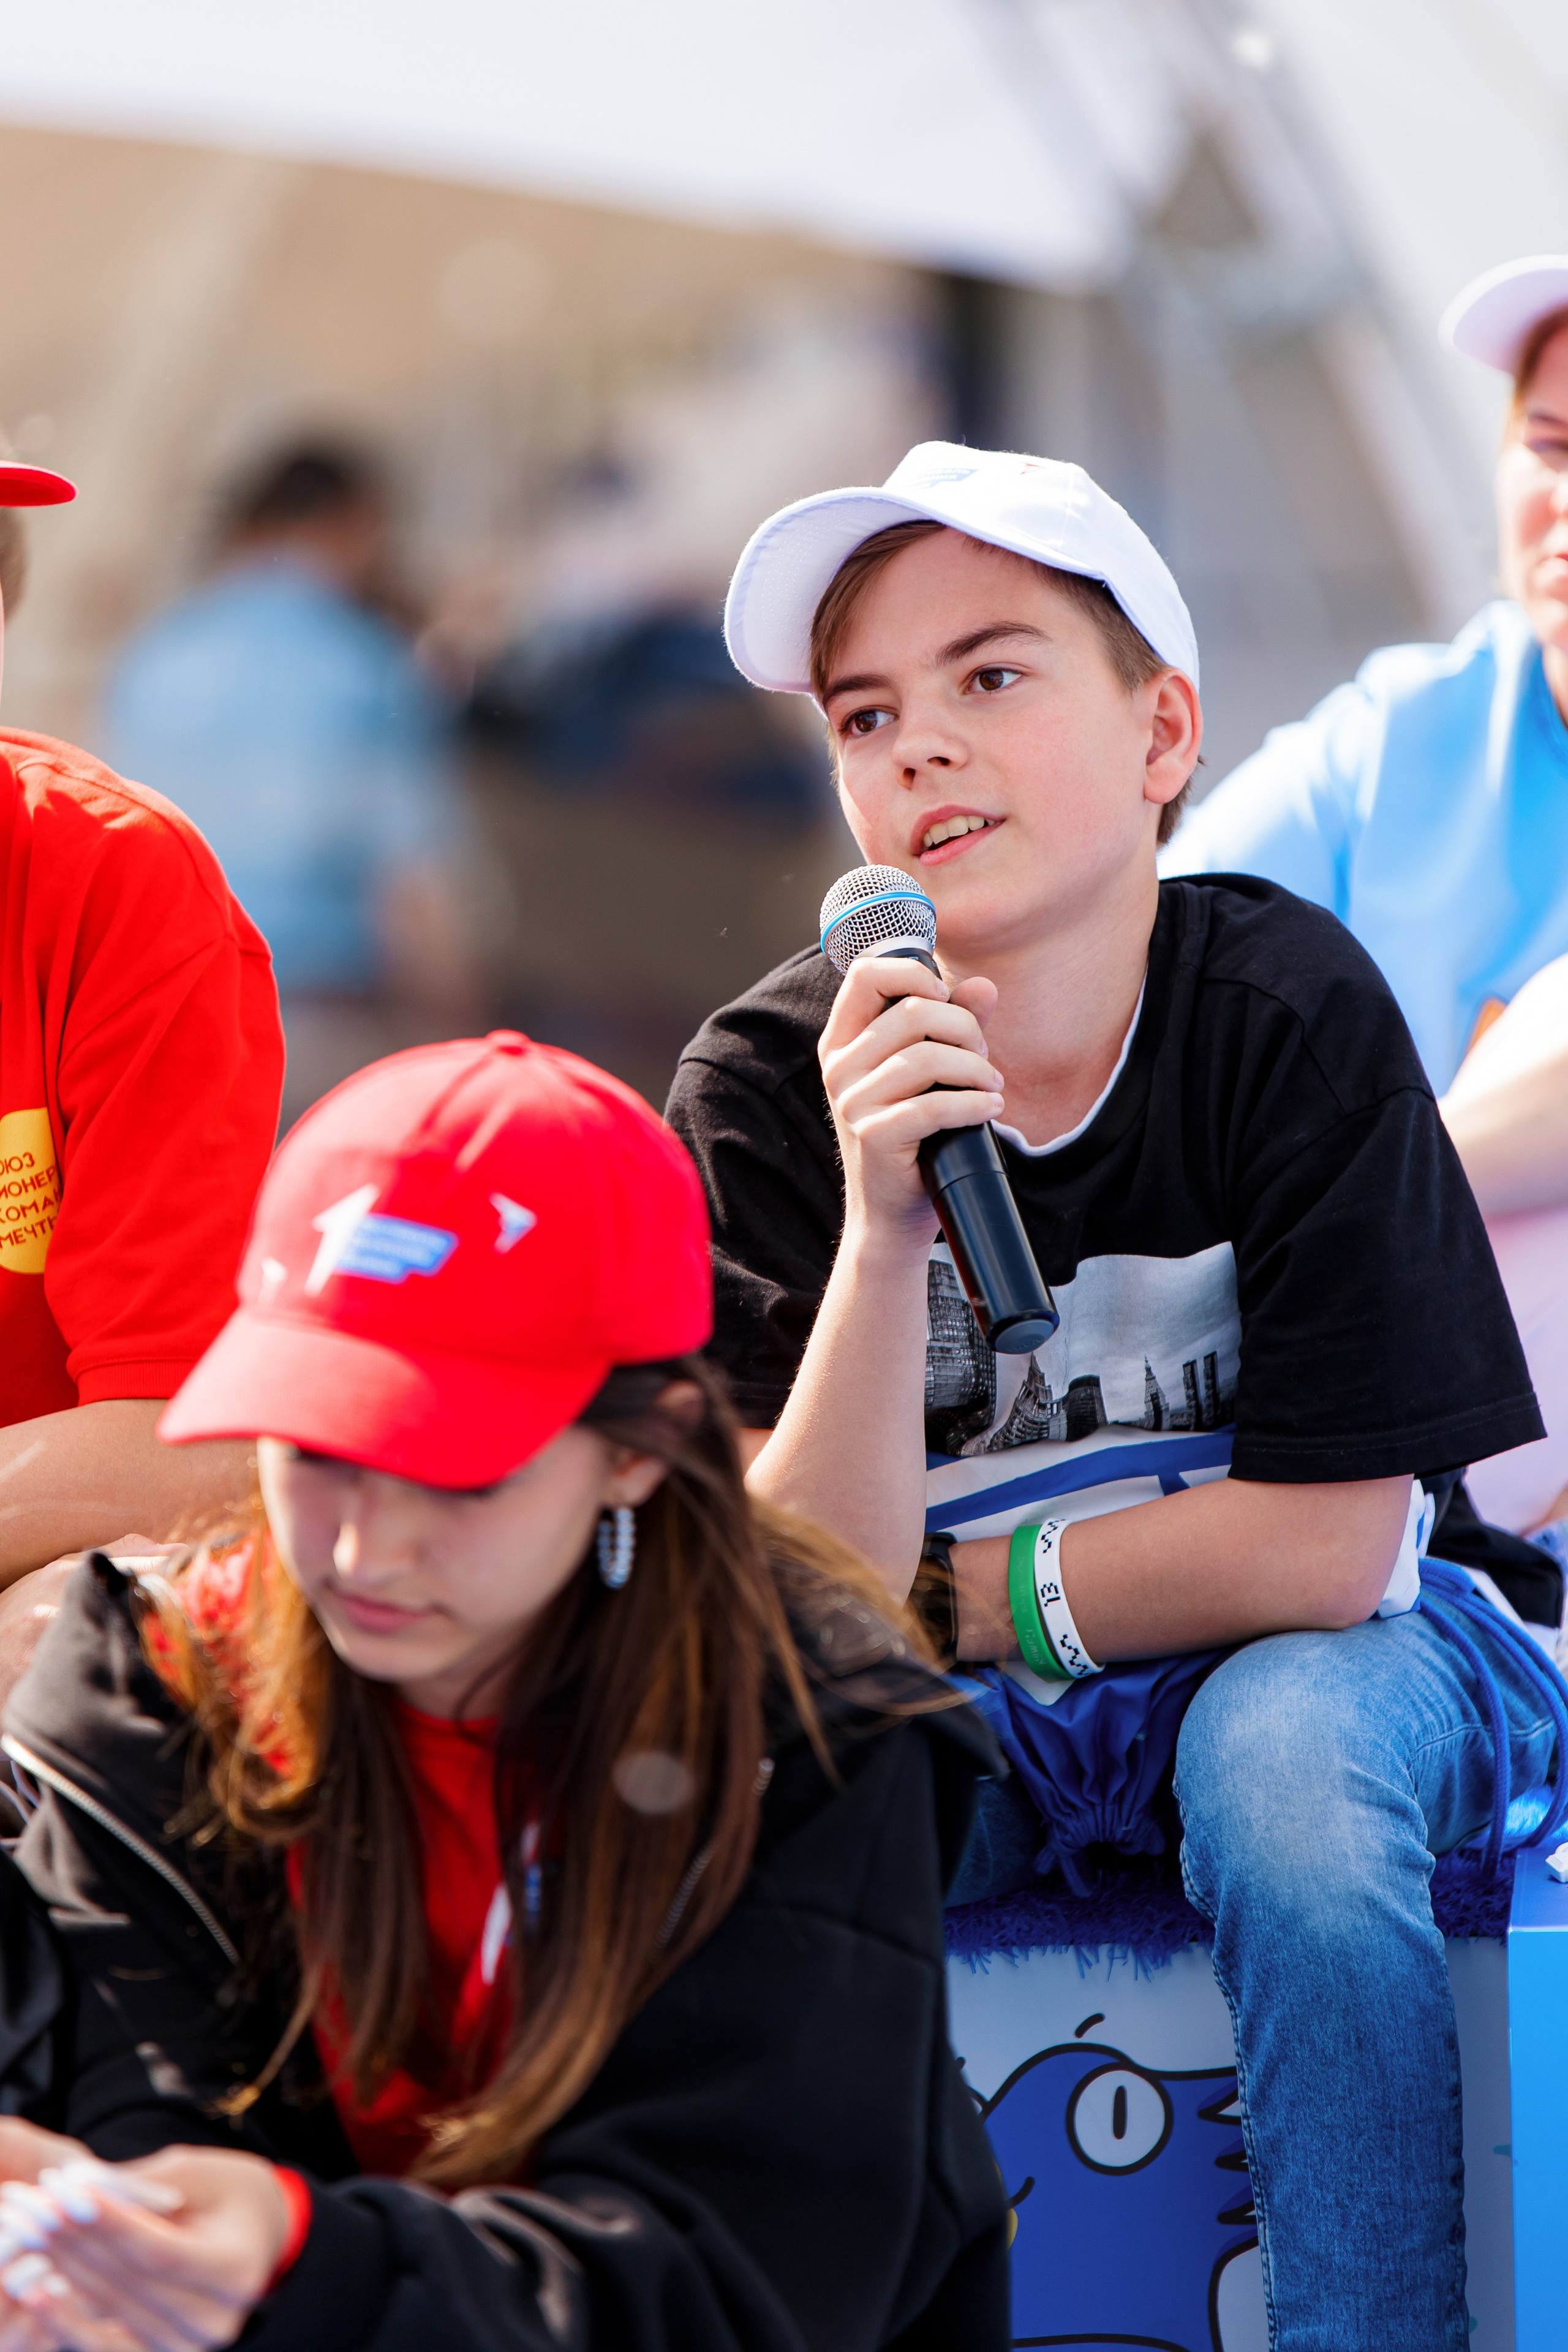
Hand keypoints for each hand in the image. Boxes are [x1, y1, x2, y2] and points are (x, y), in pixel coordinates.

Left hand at [0, 2147, 289, 2351]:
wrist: (253, 2237)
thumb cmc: (226, 2195)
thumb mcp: (199, 2172)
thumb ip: (142, 2184)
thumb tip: (75, 2187)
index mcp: (236, 2271)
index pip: (161, 2252)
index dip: (110, 2225)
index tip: (65, 2191)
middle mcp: (213, 2322)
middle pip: (128, 2284)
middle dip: (76, 2241)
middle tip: (35, 2205)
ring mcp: (184, 2348)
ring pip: (109, 2312)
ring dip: (63, 2270)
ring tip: (31, 2232)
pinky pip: (102, 2343)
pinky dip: (66, 2317)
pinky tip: (36, 2290)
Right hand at [818, 955, 1001, 1248]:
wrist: (891, 1213)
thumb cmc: (913, 1137)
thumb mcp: (928, 1075)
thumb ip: (953, 1025)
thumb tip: (984, 987)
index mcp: (843, 1041)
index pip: (865, 975)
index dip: (911, 973)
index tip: (945, 996)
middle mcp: (838, 1067)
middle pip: (911, 1013)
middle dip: (964, 1028)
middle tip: (983, 1057)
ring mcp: (851, 1102)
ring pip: (927, 1058)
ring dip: (975, 1068)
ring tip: (992, 1087)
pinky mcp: (874, 1136)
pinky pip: (934, 1106)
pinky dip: (974, 1103)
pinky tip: (990, 1107)